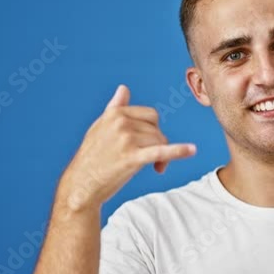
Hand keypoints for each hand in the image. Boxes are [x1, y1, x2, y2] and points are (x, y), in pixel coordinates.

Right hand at [59, 85, 195, 210]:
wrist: (82, 184)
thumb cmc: (92, 157)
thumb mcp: (100, 127)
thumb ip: (115, 107)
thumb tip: (124, 88)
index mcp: (115, 113)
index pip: (150, 115)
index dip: (154, 130)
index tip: (148, 144)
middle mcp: (121, 123)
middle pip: (157, 129)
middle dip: (159, 143)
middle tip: (154, 160)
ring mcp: (127, 139)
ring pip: (160, 141)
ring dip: (163, 156)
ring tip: (155, 168)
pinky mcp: (132, 158)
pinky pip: (161, 152)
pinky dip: (178, 151)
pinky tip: (192, 150)